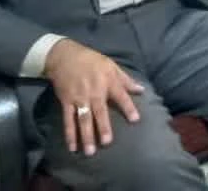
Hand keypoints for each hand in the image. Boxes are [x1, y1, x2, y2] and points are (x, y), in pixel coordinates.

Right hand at [44, 38, 144, 156]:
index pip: (121, 95)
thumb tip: (142, 90)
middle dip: (103, 127)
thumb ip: (126, 80)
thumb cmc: (92, 61)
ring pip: (83, 119)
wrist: (64, 57)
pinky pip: (68, 120)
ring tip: (90, 151)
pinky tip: (72, 147)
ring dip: (86, 135)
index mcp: (108, 81)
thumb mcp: (111, 65)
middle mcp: (94, 91)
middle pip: (99, 111)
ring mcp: (79, 98)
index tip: (135, 120)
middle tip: (107, 143)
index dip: (128, 107)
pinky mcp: (66, 102)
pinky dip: (70, 134)